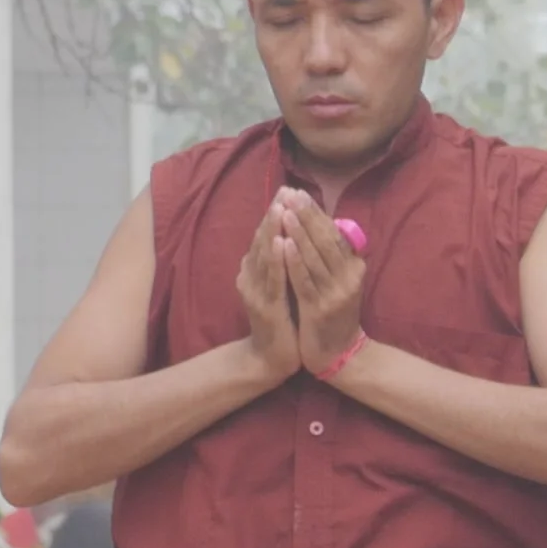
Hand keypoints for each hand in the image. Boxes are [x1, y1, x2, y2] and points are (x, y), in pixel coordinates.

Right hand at [235, 205, 300, 386]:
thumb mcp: (283, 286)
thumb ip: (285, 262)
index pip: (265, 235)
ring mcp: (255, 292)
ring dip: (273, 231)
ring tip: (281, 208)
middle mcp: (250, 276)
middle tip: (285, 191)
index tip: (288, 190)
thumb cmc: (282, 320)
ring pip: (264, 256)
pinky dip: (276, 261)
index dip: (275, 213)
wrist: (271, 358)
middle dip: (274, 214)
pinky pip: (272, 280)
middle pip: (262, 240)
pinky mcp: (265, 307)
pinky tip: (281, 243)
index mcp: (255, 270)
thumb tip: (296, 234)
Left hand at [274, 191, 368, 378]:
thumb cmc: (334, 313)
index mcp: (354, 268)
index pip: (335, 233)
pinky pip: (304, 280)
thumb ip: (335, 256)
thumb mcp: (341, 282)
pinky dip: (294, 261)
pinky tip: (283, 244)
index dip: (316, 213)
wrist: (338, 353)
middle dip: (307, 216)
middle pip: (326, 241)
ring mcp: (336, 295)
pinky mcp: (320, 309)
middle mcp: (349, 279)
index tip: (300, 193)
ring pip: (314, 258)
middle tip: (291, 194)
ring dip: (299, 233)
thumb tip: (324, 222)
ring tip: (285, 212)